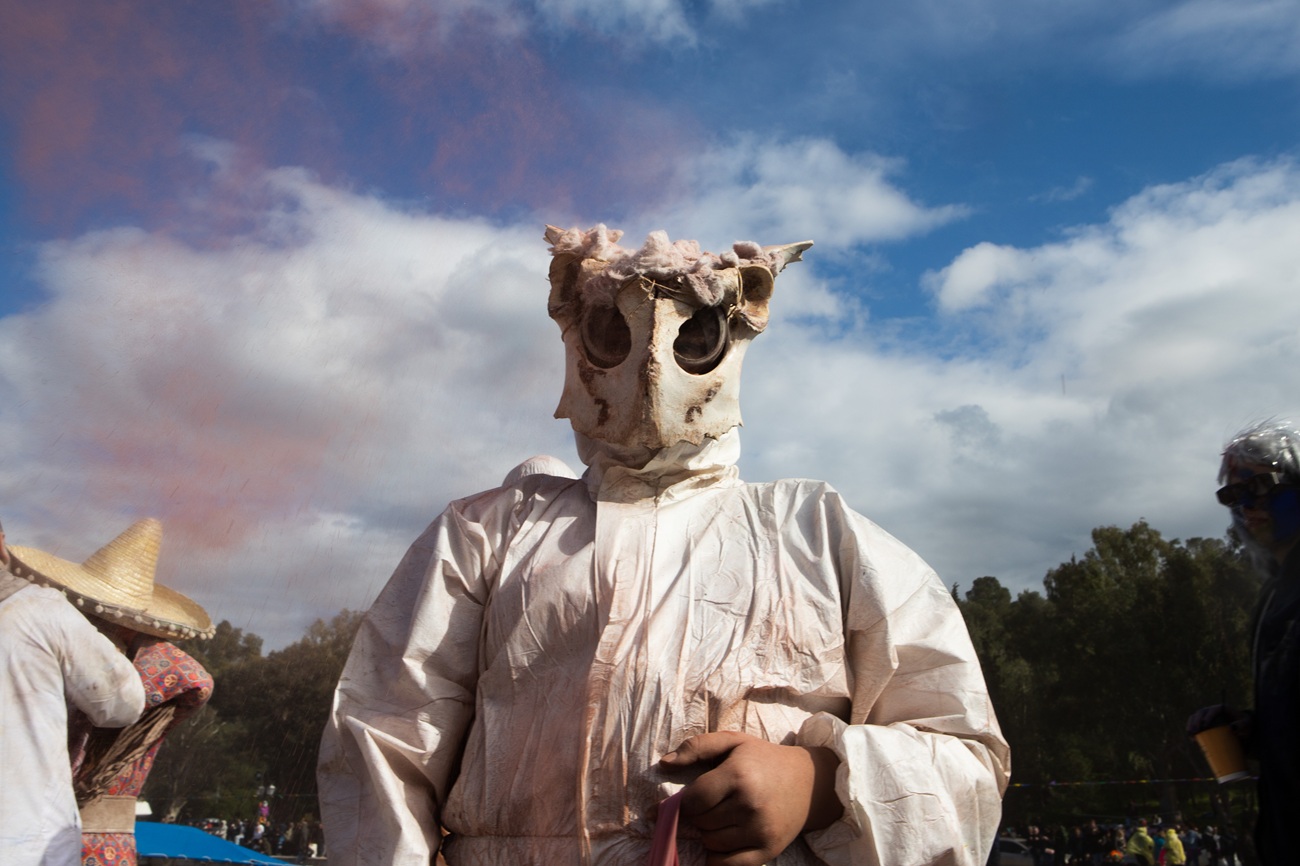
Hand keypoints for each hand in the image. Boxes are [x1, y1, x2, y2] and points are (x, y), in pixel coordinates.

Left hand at [660, 731, 841, 865]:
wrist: (810, 782)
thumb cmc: (764, 759)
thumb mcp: (733, 742)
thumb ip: (697, 747)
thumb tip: (664, 764)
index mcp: (738, 775)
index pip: (693, 800)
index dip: (684, 802)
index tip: (686, 799)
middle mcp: (749, 805)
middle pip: (701, 822)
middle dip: (698, 816)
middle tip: (710, 805)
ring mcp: (760, 830)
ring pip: (711, 843)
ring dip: (709, 834)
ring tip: (721, 818)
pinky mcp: (768, 850)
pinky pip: (728, 865)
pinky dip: (718, 858)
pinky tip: (723, 842)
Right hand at [1187, 704, 1251, 739]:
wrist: (1242, 728)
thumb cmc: (1245, 725)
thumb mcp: (1247, 724)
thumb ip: (1242, 725)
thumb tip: (1231, 727)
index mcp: (1222, 708)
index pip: (1213, 710)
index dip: (1207, 716)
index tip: (1205, 725)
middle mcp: (1212, 710)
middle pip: (1201, 712)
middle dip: (1197, 721)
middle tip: (1196, 731)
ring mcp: (1207, 715)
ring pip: (1195, 716)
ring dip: (1191, 724)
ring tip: (1191, 733)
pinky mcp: (1204, 722)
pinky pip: (1194, 722)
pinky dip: (1191, 728)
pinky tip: (1190, 735)